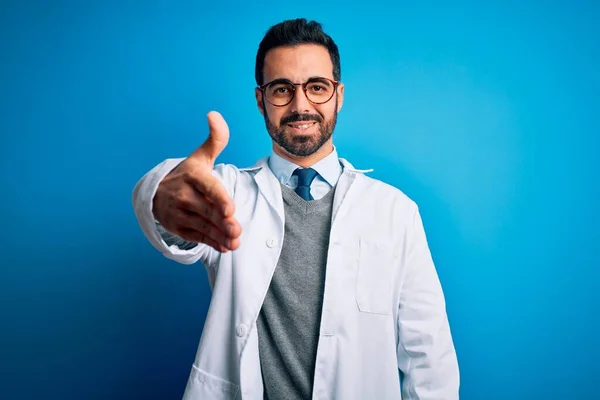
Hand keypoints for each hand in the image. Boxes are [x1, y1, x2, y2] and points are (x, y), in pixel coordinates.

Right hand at [152, 111, 241, 251]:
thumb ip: (215, 138)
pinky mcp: (178, 227)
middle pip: (207, 210)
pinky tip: (224, 247)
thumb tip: (214, 114)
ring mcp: (178, 212)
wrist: (157, 192)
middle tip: (237, 230)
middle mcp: (183, 195)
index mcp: (192, 176)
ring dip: (219, 235)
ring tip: (235, 242)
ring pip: (202, 226)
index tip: (230, 210)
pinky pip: (196, 236)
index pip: (208, 187)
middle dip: (223, 222)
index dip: (219, 199)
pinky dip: (210, 243)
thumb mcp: (201, 156)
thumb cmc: (188, 174)